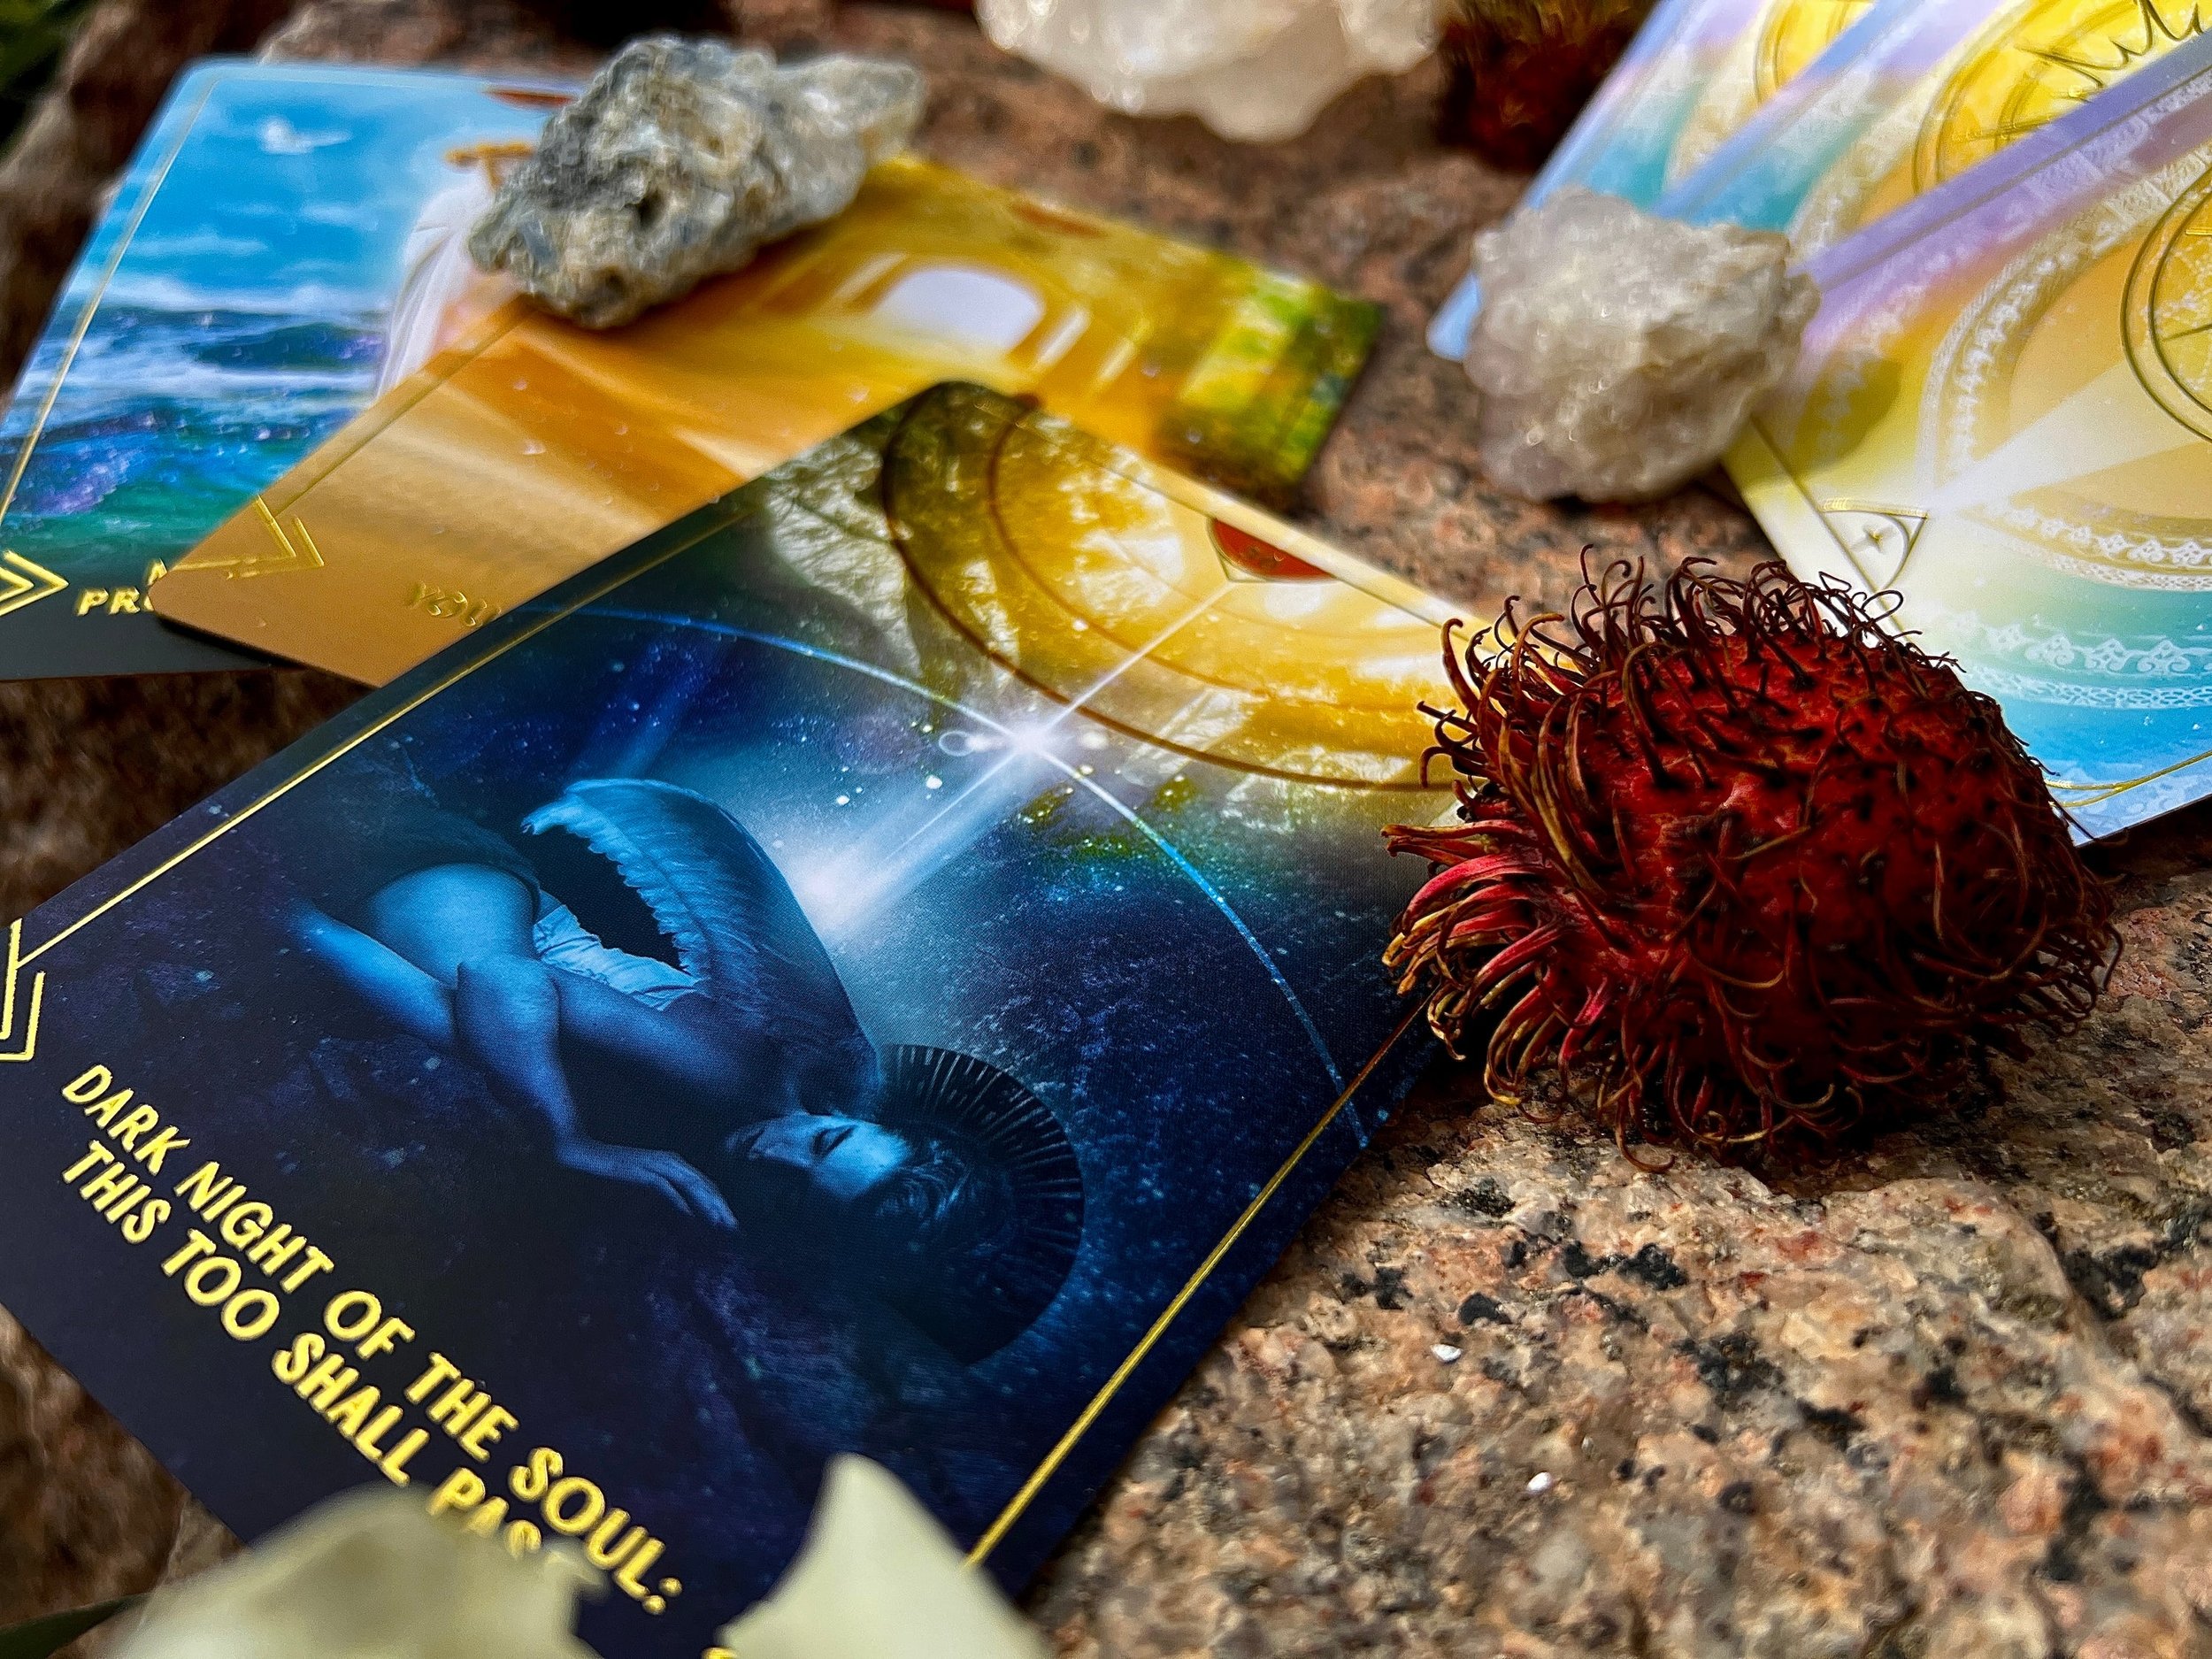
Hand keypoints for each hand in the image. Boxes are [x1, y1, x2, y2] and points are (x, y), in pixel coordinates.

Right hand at [553, 1136, 735, 1229]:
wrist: (581, 1152)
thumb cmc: (611, 1170)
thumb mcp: (643, 1181)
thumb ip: (663, 1192)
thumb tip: (682, 1213)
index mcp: (673, 1163)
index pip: (705, 1185)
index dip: (721, 1204)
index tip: (734, 1225)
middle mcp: (670, 1161)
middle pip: (705, 1185)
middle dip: (722, 1208)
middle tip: (737, 1230)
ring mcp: (655, 1164)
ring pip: (691, 1185)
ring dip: (707, 1206)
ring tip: (721, 1225)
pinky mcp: (639, 1171)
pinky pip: (665, 1187)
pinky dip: (680, 1201)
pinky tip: (690, 1216)